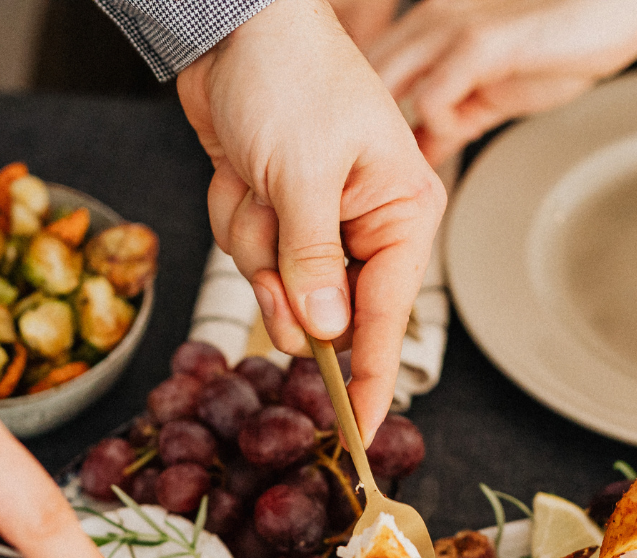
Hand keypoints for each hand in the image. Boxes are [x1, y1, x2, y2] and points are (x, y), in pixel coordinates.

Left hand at [178, 0, 444, 434]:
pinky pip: (250, 252)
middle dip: (280, 275)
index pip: (389, 318)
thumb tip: (324, 331)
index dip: (372, 380)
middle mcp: (369, 224)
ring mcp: (320, 223)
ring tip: (255, 179)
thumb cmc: (288, 78)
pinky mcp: (279, 215)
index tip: (358, 437)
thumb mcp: (300, 174)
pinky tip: (240, 170)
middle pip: (323, 309)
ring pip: (276, 284)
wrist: (234, 28)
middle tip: (270, 222)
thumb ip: (311, 260)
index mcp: (402, 211)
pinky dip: (235, 215)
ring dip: (252, 238)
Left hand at [367, 0, 636, 164]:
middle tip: (370, 182)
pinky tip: (452, 140)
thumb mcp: (492, 88)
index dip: (354, 123)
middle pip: (362, 84)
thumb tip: (423, 152)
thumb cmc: (564, 44)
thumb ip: (452, 116)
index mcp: (426, 29)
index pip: (365, 77)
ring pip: (386, 88)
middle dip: (360, 135)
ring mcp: (450, 29)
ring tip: (400, 174)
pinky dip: (434, 128)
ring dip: (387, 141)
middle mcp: (427, 22)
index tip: (356, 172)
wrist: (621, 9)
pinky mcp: (481, 44)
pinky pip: (433, 96)